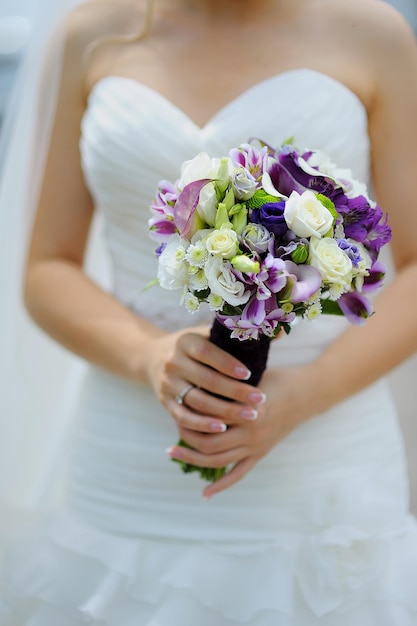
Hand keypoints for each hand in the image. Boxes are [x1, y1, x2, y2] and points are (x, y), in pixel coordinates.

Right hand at [145, 326, 267, 434]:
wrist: (153, 358)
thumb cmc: (194, 346)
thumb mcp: (209, 333)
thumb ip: (240, 333)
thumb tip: (279, 331)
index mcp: (185, 342)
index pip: (207, 353)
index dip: (227, 364)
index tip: (249, 374)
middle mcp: (173, 363)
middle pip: (206, 380)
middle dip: (235, 392)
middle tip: (260, 399)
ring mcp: (168, 384)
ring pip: (197, 401)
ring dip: (224, 411)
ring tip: (250, 416)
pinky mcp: (166, 403)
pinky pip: (184, 417)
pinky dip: (202, 425)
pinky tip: (222, 428)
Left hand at [167, 363, 323, 497]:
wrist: (307, 394)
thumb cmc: (276, 378)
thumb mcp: (251, 374)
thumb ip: (227, 379)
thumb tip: (196, 374)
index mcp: (247, 409)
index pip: (210, 417)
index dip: (190, 414)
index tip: (175, 407)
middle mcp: (251, 432)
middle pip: (209, 443)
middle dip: (187, 439)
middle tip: (172, 434)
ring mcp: (256, 446)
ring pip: (219, 460)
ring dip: (194, 459)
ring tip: (174, 453)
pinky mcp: (261, 454)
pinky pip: (238, 474)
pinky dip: (222, 485)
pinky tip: (205, 493)